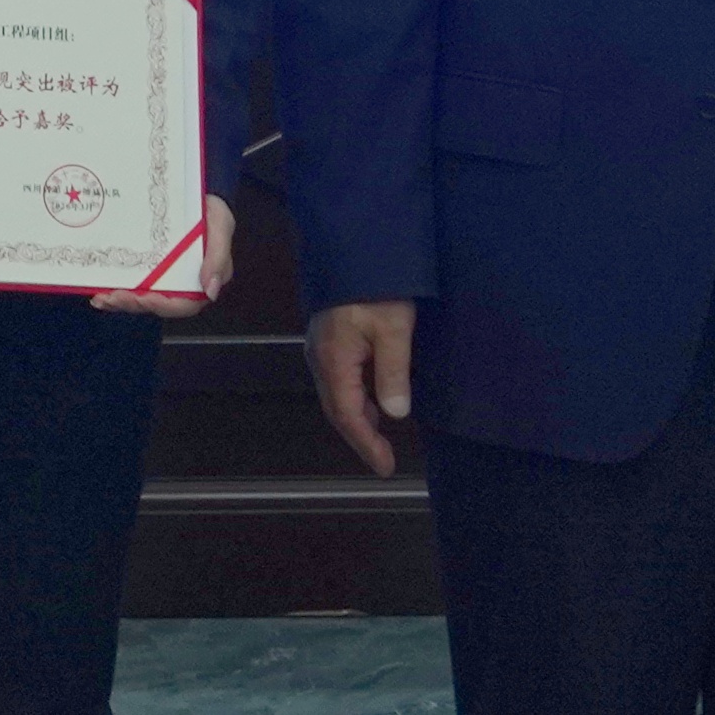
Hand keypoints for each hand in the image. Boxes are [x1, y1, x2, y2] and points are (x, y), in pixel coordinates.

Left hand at [94, 190, 232, 317]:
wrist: (189, 191)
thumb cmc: (209, 210)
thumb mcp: (221, 224)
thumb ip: (218, 256)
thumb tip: (210, 291)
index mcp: (200, 280)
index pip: (183, 303)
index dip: (161, 305)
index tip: (141, 298)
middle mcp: (180, 284)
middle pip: (156, 303)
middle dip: (132, 303)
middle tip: (110, 297)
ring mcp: (162, 277)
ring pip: (140, 298)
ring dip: (120, 301)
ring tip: (101, 298)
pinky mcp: (147, 267)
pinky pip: (131, 283)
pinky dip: (114, 288)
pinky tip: (98, 289)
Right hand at [310, 297, 415, 472]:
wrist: (353, 247)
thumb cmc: (377, 287)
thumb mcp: (394, 329)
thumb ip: (393, 373)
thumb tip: (394, 414)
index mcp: (334, 361)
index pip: (348, 415)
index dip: (367, 444)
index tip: (385, 467)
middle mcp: (320, 358)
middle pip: (336, 409)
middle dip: (360, 436)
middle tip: (384, 459)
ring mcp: (321, 347)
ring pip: (336, 395)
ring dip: (357, 417)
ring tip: (381, 435)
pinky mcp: (328, 338)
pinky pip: (338, 379)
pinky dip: (354, 398)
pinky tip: (372, 399)